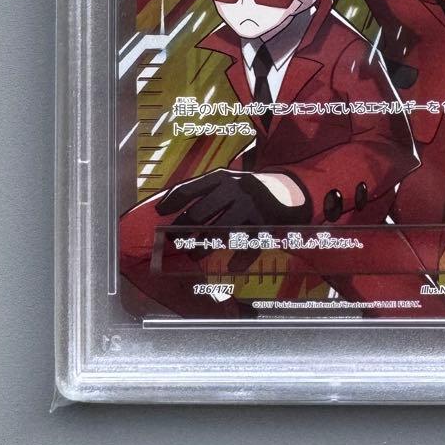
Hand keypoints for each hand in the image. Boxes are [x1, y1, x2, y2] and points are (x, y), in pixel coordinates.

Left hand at [156, 169, 310, 270]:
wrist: (285, 189)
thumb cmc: (244, 189)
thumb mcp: (225, 182)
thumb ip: (200, 190)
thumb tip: (163, 205)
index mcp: (222, 177)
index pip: (190, 188)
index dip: (172, 201)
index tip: (159, 213)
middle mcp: (235, 189)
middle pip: (201, 213)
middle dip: (184, 230)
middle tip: (173, 241)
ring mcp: (251, 206)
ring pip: (221, 232)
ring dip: (203, 247)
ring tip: (192, 256)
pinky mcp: (265, 222)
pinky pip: (248, 245)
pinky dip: (240, 260)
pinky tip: (231, 267)